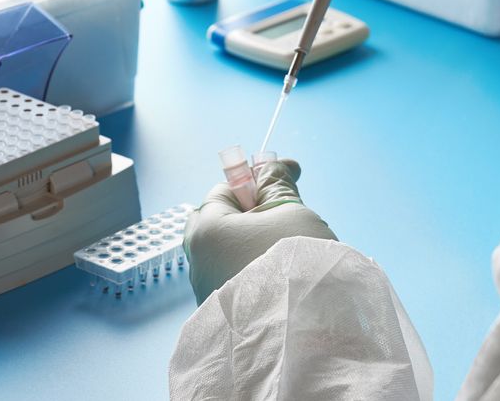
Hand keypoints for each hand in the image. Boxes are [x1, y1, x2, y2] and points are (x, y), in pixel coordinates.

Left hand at [183, 159, 336, 304]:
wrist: (302, 336)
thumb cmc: (295, 265)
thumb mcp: (291, 211)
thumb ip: (277, 183)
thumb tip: (274, 164)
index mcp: (205, 228)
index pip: (227, 189)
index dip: (258, 185)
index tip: (288, 187)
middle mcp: (197, 261)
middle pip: (226, 223)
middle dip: (258, 219)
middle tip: (291, 225)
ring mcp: (207, 293)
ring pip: (233, 254)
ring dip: (259, 249)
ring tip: (292, 259)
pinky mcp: (222, 318)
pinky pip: (238, 283)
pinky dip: (258, 277)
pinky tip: (285, 285)